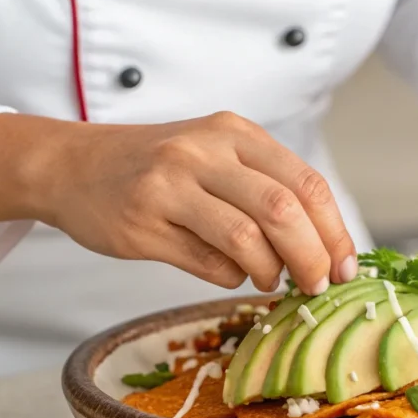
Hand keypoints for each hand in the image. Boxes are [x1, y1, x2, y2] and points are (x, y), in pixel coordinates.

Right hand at [41, 112, 356, 294]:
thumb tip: (326, 247)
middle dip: (312, 257)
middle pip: (283, 210)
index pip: (307, 183)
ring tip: (268, 279)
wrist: (71, 165)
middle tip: (318, 284)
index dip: (335, 231)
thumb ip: (267, 187)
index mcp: (234, 132)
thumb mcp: (216, 154)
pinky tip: (228, 271)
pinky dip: (230, 276)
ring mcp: (169, 186)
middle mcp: (203, 152)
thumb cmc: (159, 167)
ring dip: (270, 271)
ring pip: (246, 238)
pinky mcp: (142, 224)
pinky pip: (207, 263)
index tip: (346, 266)